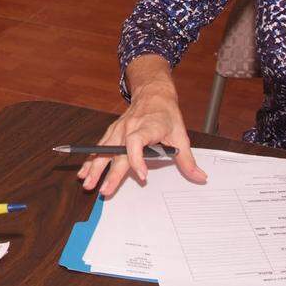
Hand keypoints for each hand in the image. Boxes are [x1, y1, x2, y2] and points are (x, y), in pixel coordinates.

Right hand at [78, 84, 205, 195]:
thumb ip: (187, 159)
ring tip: (88, 183)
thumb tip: (200, 177)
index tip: (143, 175)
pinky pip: (100, 147)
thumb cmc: (166, 114)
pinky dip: (91, 159)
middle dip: (110, 173)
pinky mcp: (112, 132)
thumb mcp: (181, 135)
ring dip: (95, 167)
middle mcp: (130, 128)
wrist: (152, 94)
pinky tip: (85, 171)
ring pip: (104, 150)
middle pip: (118, 152)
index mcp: (148, 127)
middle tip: (105, 190)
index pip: (138, 141)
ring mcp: (119, 130)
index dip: (138, 159)